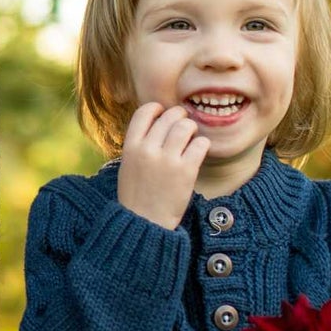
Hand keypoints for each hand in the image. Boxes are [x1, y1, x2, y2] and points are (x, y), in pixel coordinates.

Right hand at [116, 102, 209, 229]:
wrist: (144, 221)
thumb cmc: (136, 194)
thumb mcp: (128, 164)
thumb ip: (140, 143)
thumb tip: (158, 123)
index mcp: (130, 146)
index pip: (144, 112)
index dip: (157, 108)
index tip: (162, 113)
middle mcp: (148, 149)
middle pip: (169, 116)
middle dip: (179, 117)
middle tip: (183, 125)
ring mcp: (167, 160)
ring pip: (186, 126)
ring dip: (192, 128)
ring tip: (191, 137)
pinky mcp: (186, 171)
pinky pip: (200, 144)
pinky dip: (202, 144)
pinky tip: (198, 151)